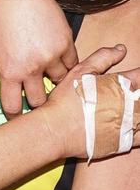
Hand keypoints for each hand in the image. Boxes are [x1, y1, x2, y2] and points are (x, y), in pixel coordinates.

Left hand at [0, 0, 77, 115]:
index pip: (14, 106)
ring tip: (44, 71)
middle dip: (35, 100)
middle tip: (32, 93)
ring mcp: (52, 56)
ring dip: (52, 81)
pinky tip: (55, 58)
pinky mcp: (67, 45)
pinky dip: (65, 65)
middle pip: (39, 101)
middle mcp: (32, 67)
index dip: (14, 113)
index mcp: (9, 70)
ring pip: (59, 83)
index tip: (15, 112)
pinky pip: (72, 66)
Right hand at [41, 44, 139, 158]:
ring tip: (131, 107)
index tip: (135, 76)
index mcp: (121, 85)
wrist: (56, 130)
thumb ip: (102, 57)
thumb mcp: (80, 72)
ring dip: (138, 109)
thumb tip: (120, 49)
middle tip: (126, 94)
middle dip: (137, 93)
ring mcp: (129, 124)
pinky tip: (134, 123)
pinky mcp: (125, 140)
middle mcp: (130, 104)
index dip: (138, 75)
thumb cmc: (66, 102)